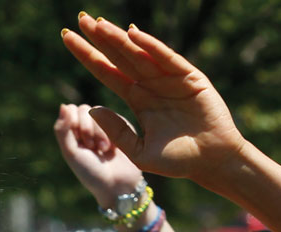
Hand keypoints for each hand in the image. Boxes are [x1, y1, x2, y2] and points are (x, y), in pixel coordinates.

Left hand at [53, 103, 143, 207]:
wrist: (118, 185)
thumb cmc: (90, 172)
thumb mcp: (71, 153)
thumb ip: (62, 130)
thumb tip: (63, 106)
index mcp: (72, 133)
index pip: (70, 110)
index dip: (74, 121)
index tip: (79, 140)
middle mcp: (87, 127)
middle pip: (84, 109)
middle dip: (88, 128)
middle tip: (92, 147)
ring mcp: (104, 126)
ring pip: (100, 111)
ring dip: (100, 132)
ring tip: (103, 149)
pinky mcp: (120, 127)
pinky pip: (115, 116)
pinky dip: (112, 132)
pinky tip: (114, 148)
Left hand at [61, 15, 246, 180]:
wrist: (212, 163)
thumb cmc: (178, 161)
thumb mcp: (139, 151)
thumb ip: (116, 131)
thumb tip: (92, 109)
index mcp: (137, 100)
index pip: (106, 72)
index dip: (88, 56)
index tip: (68, 39)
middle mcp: (150, 85)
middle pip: (118, 57)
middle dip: (99, 39)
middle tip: (80, 19)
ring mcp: (169, 79)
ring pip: (138, 54)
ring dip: (119, 38)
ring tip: (98, 24)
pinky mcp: (189, 78)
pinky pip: (167, 58)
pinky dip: (151, 46)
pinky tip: (132, 34)